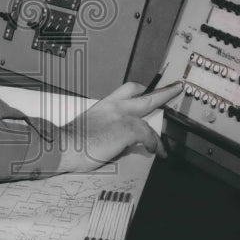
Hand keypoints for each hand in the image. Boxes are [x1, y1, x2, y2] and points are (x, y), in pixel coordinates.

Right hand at [55, 81, 183, 173]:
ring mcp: (121, 116)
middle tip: (175, 88)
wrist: (63, 144)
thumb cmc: (71, 141)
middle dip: (162, 92)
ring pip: (147, 117)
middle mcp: (113, 106)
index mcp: (104, 105)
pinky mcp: (126, 128)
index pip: (126, 91)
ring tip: (164, 146)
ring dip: (158, 132)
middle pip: (143, 95)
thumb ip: (104, 128)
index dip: (140, 90)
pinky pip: (148, 135)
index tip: (148, 90)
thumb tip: (116, 140)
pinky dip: (154, 144)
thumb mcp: (89, 128)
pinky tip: (155, 151)